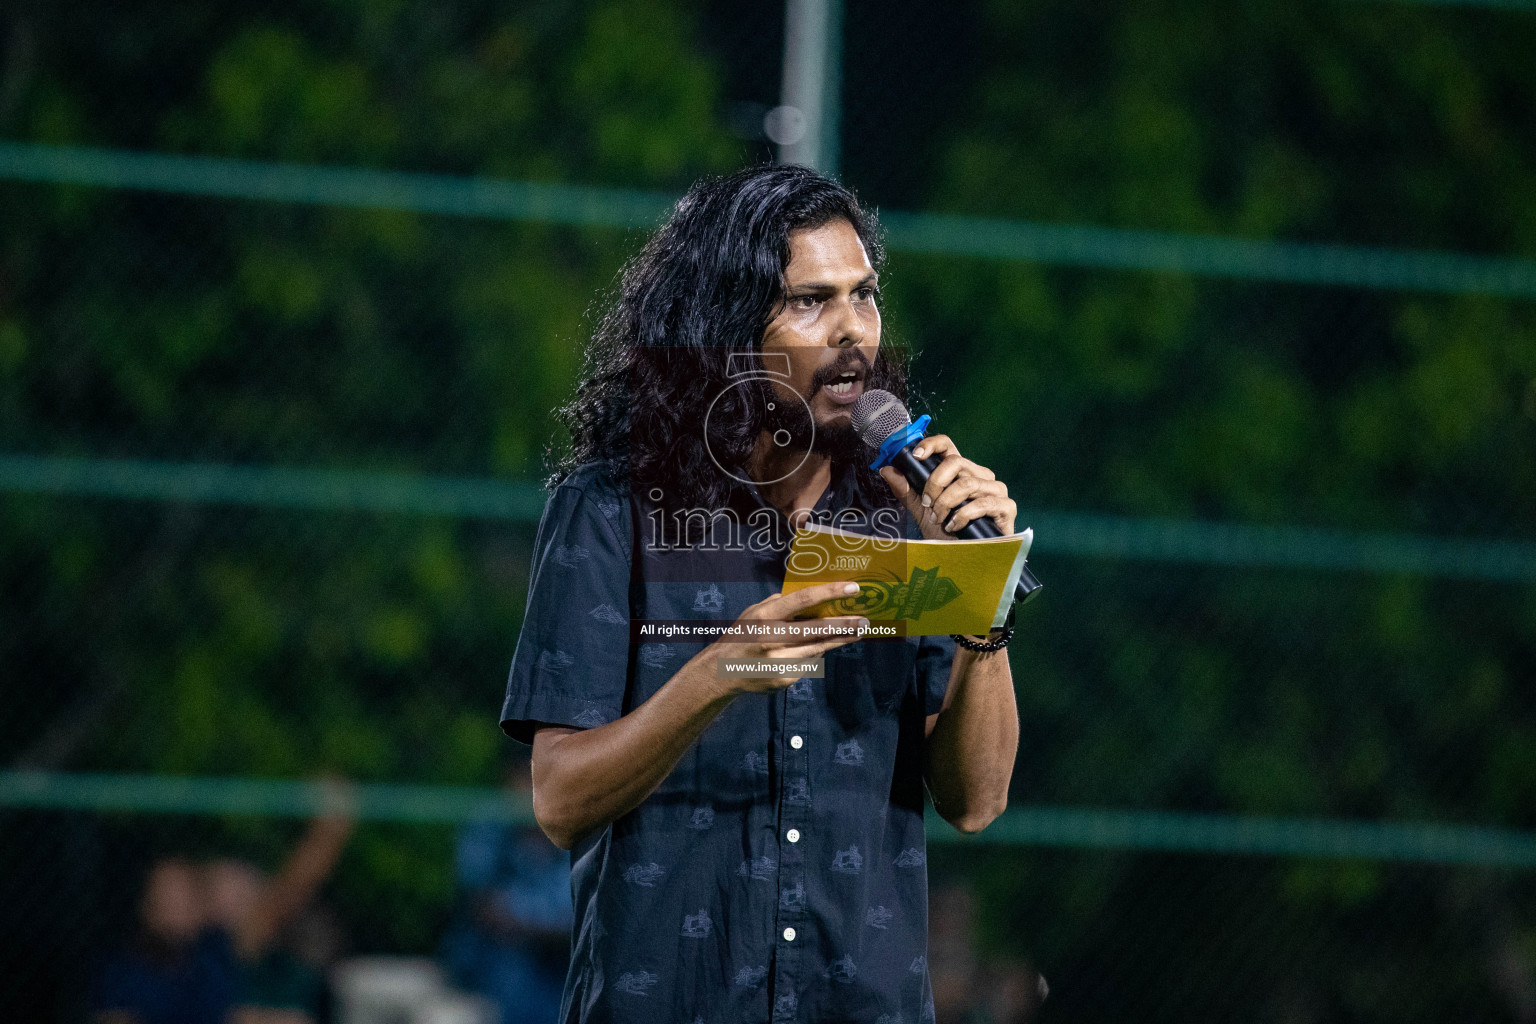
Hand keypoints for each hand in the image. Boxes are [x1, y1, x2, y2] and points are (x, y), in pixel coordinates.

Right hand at [700, 580, 867, 694]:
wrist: (721, 672)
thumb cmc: (742, 635)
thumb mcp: (754, 612)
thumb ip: (779, 604)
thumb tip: (811, 597)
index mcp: (765, 616)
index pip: (803, 599)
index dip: (830, 592)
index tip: (853, 588)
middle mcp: (772, 638)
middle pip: (817, 630)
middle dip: (844, 625)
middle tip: (865, 621)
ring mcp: (779, 661)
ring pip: (817, 649)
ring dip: (837, 641)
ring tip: (855, 633)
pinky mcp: (785, 678)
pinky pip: (808, 664)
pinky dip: (812, 656)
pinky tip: (814, 651)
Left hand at [878, 434, 1015, 538]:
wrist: (965, 561)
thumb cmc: (948, 535)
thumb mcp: (922, 511)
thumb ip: (907, 490)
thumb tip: (887, 470)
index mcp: (961, 472)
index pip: (948, 447)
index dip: (932, 445)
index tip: (916, 455)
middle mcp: (980, 476)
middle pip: (955, 462)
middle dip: (935, 483)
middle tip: (928, 503)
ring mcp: (996, 490)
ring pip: (967, 483)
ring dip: (946, 503)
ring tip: (940, 519)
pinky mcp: (1007, 507)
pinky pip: (983, 503)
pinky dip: (963, 516)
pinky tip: (955, 527)